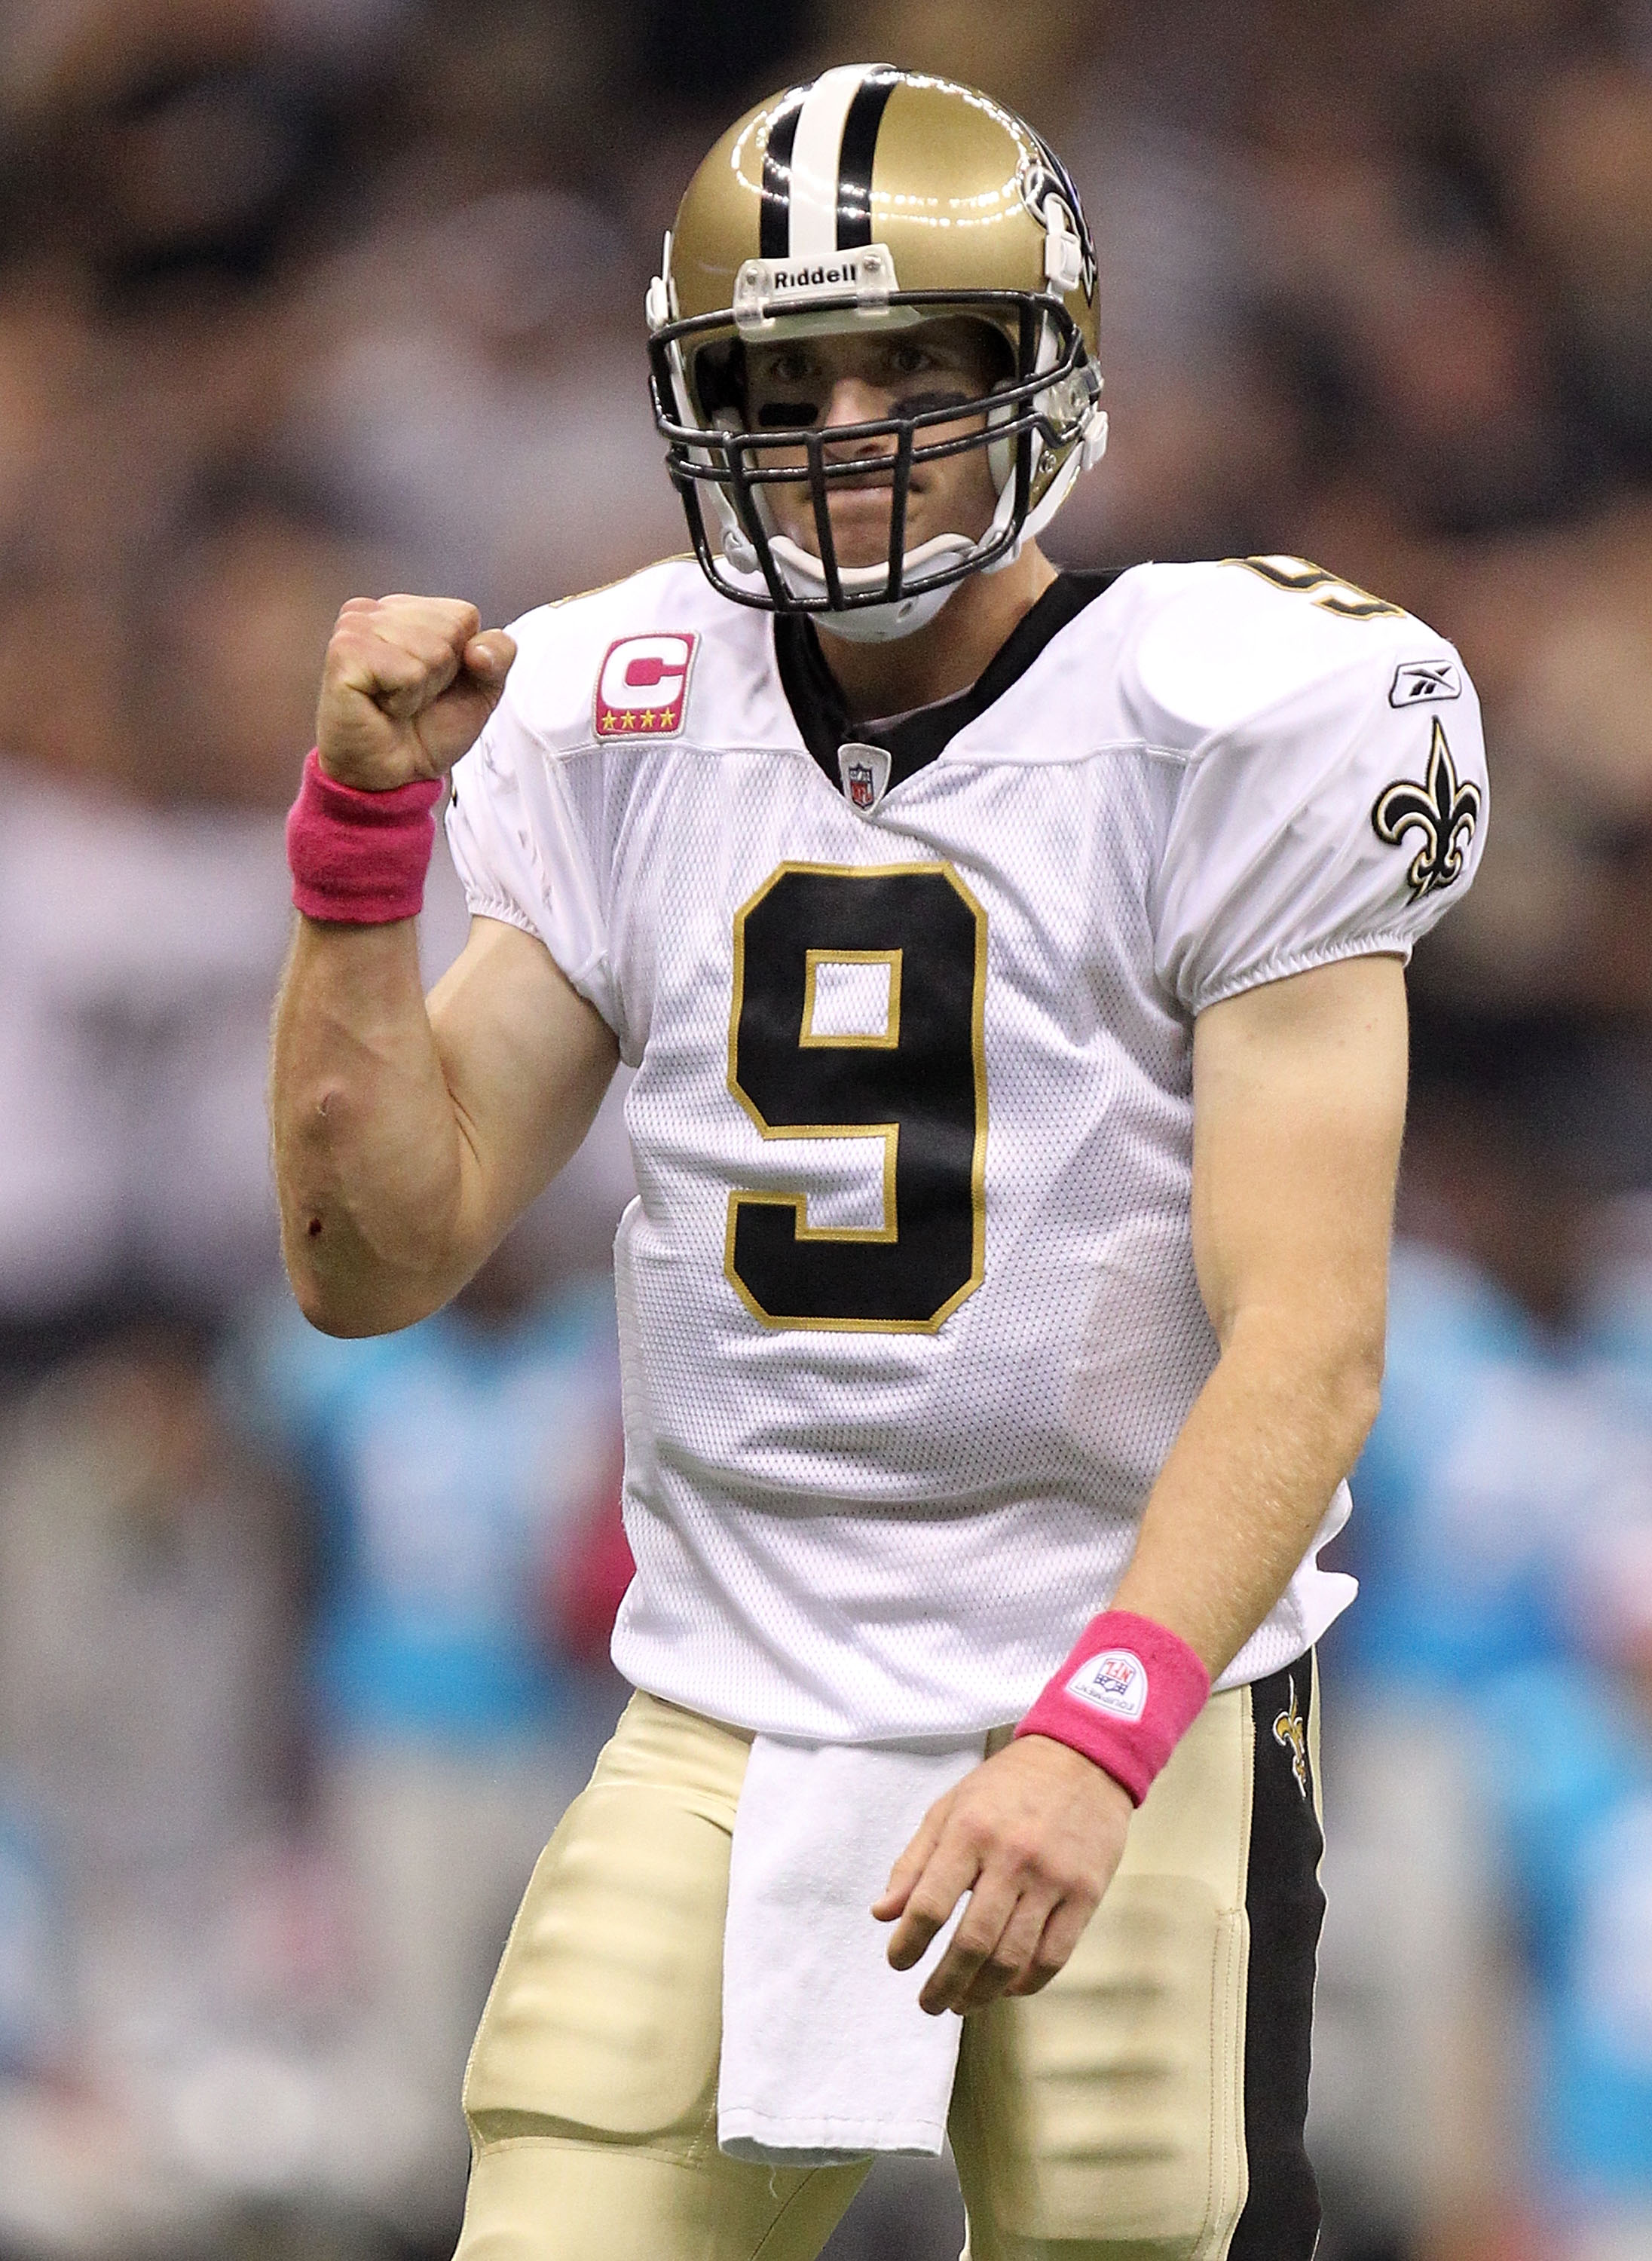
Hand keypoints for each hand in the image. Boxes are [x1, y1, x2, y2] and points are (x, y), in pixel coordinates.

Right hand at [316, 595, 515, 791]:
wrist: (391, 777)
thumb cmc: (426, 731)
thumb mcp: (481, 691)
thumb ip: (498, 656)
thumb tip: (478, 649)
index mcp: (405, 609)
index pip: (465, 616)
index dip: (463, 661)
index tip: (432, 685)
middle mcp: (376, 610)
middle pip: (451, 630)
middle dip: (442, 676)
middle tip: (411, 698)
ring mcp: (355, 627)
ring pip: (432, 652)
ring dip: (422, 691)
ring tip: (395, 703)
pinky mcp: (345, 652)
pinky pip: (408, 673)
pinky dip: (404, 701)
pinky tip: (382, 707)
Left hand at [873, 1735, 1131, 2015]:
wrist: (1082, 1758)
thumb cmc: (1007, 1785)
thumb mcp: (951, 1807)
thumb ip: (914, 1862)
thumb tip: (883, 1913)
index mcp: (970, 1832)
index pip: (930, 1905)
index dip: (908, 1943)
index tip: (898, 1961)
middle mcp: (1011, 1857)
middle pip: (972, 1943)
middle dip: (944, 1983)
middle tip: (929, 2003)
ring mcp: (1053, 1879)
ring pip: (1013, 1958)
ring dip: (982, 1992)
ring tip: (962, 2003)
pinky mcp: (1086, 1894)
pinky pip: (1054, 1956)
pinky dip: (1027, 1983)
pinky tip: (1007, 1988)